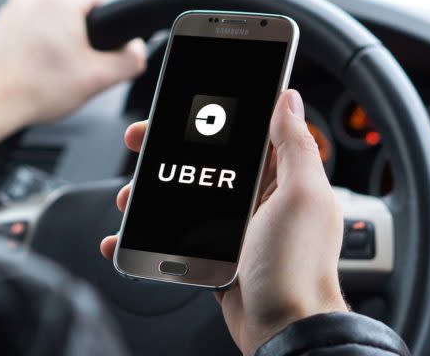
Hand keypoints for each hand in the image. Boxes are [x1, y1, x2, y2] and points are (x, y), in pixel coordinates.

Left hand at [0, 0, 146, 144]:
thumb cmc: (34, 88)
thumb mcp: (98, 78)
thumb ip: (130, 60)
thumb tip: (137, 51)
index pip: (105, 0)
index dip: (114, 29)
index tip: (109, 52)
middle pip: (79, 12)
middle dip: (86, 40)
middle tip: (82, 69)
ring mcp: (14, 9)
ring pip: (55, 23)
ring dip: (62, 45)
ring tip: (57, 74)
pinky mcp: (1, 25)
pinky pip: (33, 32)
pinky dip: (40, 49)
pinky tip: (39, 73)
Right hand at [101, 90, 347, 354]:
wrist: (282, 330)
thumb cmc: (297, 267)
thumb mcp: (301, 196)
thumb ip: (295, 145)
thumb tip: (288, 99)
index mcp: (283, 176)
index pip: (246, 132)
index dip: (214, 115)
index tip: (183, 106)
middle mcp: (260, 196)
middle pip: (208, 160)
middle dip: (171, 150)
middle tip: (142, 144)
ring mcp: (236, 225)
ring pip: (187, 195)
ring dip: (154, 193)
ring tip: (131, 198)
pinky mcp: (216, 251)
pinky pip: (178, 234)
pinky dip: (151, 234)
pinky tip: (127, 236)